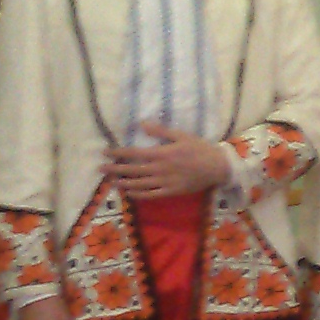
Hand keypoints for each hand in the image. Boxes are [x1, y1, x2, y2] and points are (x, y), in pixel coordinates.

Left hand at [106, 122, 234, 199]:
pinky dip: (138, 195)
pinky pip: (151, 195)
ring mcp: (164, 182)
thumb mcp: (181, 135)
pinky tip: (130, 193)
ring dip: (124, 183)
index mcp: (162, 153)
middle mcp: (160, 169)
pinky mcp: (171, 192)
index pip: (134, 153)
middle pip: (132, 170)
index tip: (106, 151)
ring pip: (139, 184)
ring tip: (112, 181)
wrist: (218, 167)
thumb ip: (160, 131)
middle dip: (115, 169)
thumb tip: (141, 124)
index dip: (118, 153)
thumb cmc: (200, 148)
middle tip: (101, 168)